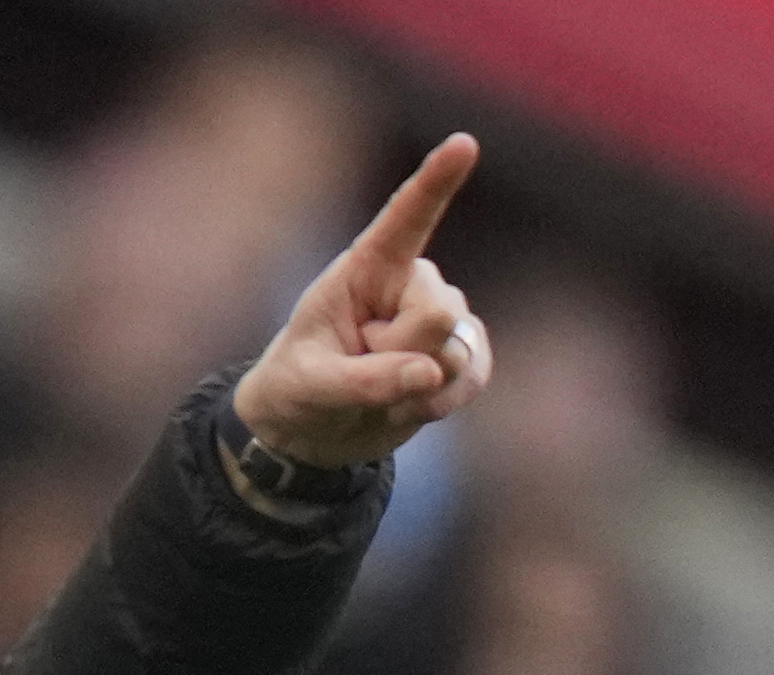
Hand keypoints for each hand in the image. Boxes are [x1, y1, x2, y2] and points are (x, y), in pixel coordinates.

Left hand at [230, 133, 492, 468]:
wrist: (313, 433)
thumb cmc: (300, 389)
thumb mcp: (313, 386)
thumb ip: (367, 379)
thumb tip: (432, 371)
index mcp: (366, 267)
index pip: (406, 217)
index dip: (436, 181)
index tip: (464, 142)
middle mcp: (410, 282)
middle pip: (437, 312)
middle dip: (400, 356)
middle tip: (358, 369)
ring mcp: (441, 316)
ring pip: (456, 349)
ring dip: (414, 387)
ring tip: (377, 389)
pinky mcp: (462, 353)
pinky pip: (473, 374)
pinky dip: (442, 401)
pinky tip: (409, 405)